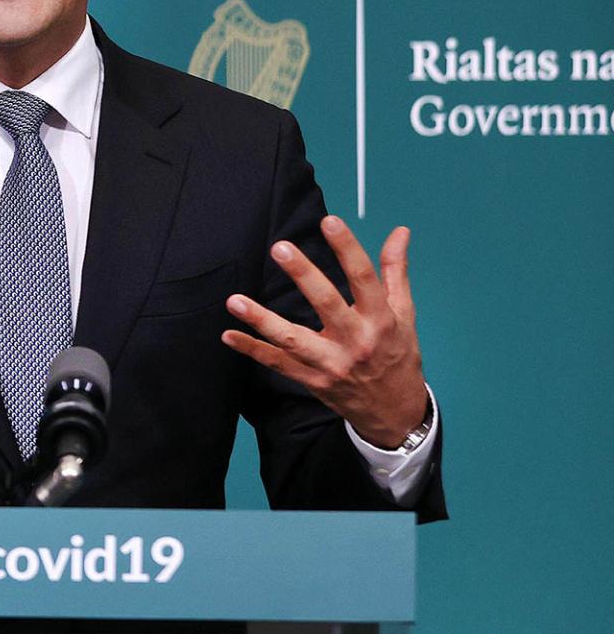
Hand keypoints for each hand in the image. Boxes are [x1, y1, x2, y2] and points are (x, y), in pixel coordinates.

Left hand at [222, 216, 427, 448]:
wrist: (394, 412)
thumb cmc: (398, 354)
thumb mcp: (404, 314)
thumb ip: (396, 272)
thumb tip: (400, 231)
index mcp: (381, 320)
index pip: (364, 279)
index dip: (348, 249)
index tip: (329, 221)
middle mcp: (356, 341)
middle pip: (326, 304)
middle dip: (303, 275)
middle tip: (280, 248)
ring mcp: (331, 363)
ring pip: (292, 340)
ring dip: (261, 320)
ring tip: (235, 300)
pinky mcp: (312, 380)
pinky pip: (277, 364)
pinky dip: (252, 350)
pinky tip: (229, 334)